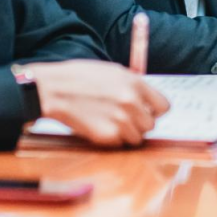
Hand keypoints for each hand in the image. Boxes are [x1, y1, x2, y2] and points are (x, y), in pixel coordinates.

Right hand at [30, 60, 169, 147]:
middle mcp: (132, 102)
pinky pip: (119, 144)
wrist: (52, 90)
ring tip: (108, 123)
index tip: (146, 112)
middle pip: (151, 125)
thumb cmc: (79, 78)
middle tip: (122, 118)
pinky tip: (98, 127)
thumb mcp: (111, 71)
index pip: (164, 106)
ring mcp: (121, 121)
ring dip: (126, 134)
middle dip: (139, 124)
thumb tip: (147, 99)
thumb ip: (133, 85)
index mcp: (135, 83)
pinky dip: (112, 140)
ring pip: (137, 138)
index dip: (154, 110)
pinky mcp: (108, 136)